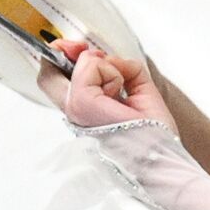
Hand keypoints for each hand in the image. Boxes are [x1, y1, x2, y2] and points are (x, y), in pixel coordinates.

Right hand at [37, 39, 176, 132]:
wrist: (163, 161)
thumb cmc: (156, 137)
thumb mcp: (140, 92)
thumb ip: (122, 70)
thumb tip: (108, 58)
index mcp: (86, 114)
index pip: (56, 82)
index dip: (63, 58)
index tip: (80, 49)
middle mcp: (75, 114)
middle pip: (47, 74)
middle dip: (62, 50)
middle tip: (81, 48)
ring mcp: (76, 110)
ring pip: (78, 66)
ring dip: (105, 67)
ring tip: (122, 88)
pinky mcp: (83, 105)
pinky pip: (91, 68)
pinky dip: (111, 71)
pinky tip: (122, 91)